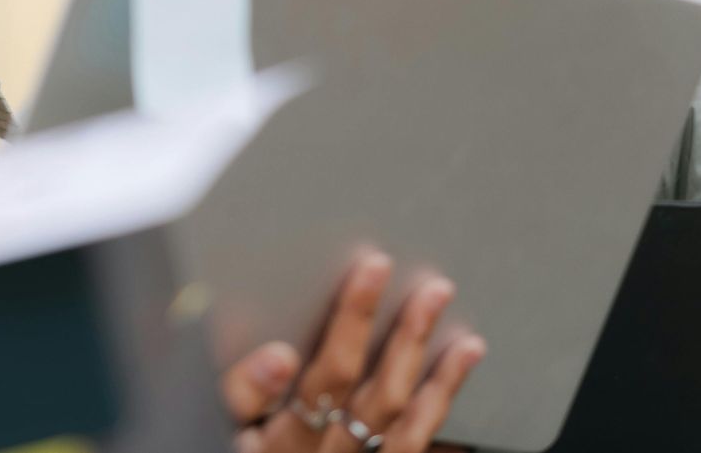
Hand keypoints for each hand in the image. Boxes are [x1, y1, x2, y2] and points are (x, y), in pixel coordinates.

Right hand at [221, 251, 485, 452]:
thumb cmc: (275, 445)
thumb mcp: (237, 427)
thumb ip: (242, 393)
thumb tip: (275, 355)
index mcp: (263, 441)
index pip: (246, 405)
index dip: (258, 383)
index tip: (278, 356)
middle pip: (332, 385)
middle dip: (354, 322)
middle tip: (374, 265)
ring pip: (387, 404)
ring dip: (412, 342)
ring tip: (434, 293)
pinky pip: (421, 433)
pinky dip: (444, 387)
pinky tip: (463, 351)